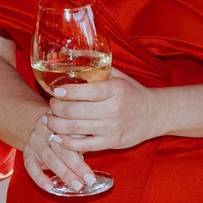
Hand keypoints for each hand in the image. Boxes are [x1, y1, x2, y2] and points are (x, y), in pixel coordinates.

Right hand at [20, 113, 99, 194]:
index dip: (85, 149)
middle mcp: (48, 129)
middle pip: (63, 148)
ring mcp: (36, 141)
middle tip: (90, 180)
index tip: (96, 159)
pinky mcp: (28, 152)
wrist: (44, 122)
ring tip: (77, 186)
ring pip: (50, 158)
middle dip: (77, 166)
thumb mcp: (77, 127)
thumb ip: (86, 136)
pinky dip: (40, 178)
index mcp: (62, 121)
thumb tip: (107, 145)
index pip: (73, 135)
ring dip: (64, 173)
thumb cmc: (68, 129)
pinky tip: (50, 187)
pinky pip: (31, 166)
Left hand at [39, 69, 162, 155]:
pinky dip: (67, 143)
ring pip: (76, 129)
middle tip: (51, 105)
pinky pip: (84, 145)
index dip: (69, 92)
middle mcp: (114, 109)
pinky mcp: (111, 142)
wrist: (155, 114)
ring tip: (48, 120)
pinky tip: (57, 137)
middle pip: (76, 111)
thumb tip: (74, 56)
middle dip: (57, 109)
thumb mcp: (120, 77)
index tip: (56, 91)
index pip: (89, 91)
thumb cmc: (133, 93)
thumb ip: (99, 69)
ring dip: (56, 125)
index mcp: (116, 90)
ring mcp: (112, 128)